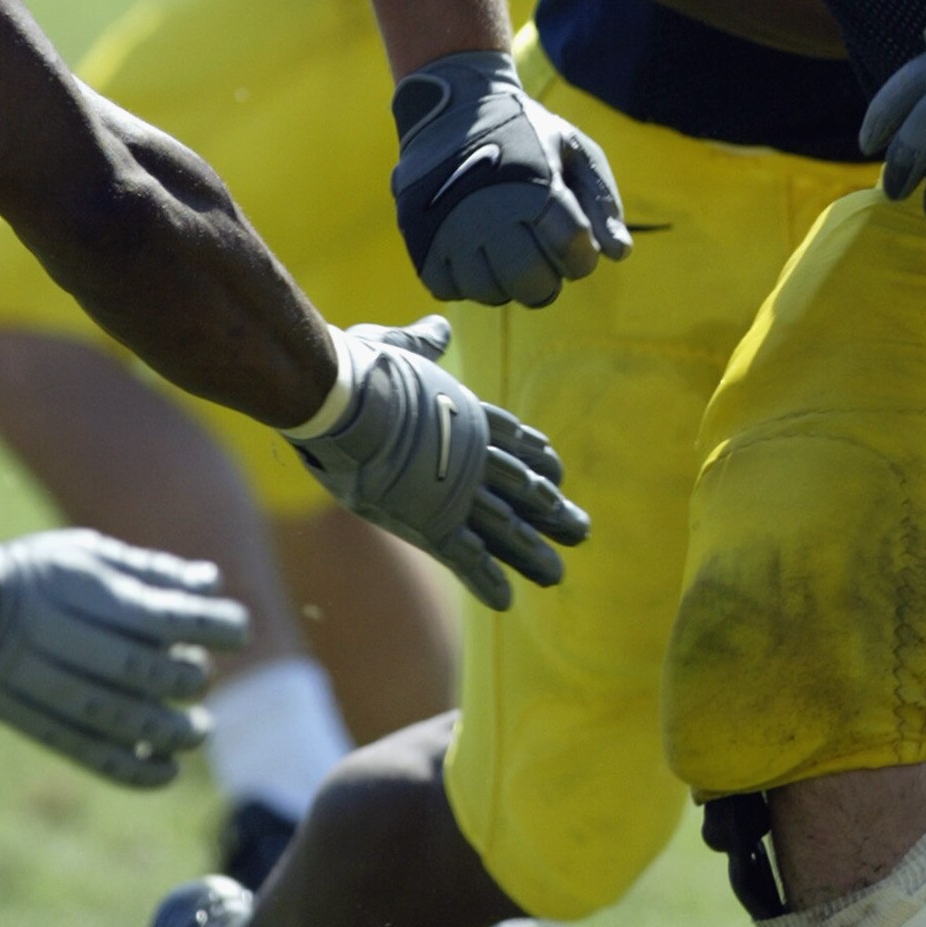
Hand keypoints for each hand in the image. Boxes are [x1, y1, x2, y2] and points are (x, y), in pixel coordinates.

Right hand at [0, 528, 250, 787]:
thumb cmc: (38, 574)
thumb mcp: (90, 553)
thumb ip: (152, 570)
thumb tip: (211, 582)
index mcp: (83, 592)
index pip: (161, 615)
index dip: (208, 625)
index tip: (239, 631)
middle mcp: (62, 638)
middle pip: (140, 671)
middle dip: (186, 681)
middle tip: (204, 683)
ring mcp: (40, 682)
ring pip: (114, 717)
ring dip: (167, 732)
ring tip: (198, 733)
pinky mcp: (26, 719)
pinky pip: (82, 751)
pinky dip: (129, 768)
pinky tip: (165, 772)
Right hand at [288, 316, 588, 609]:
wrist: (345, 399)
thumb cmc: (362, 367)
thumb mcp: (398, 345)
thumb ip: (422, 342)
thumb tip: (438, 325)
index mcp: (465, 414)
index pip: (511, 441)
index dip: (535, 460)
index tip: (557, 474)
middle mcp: (471, 456)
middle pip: (519, 490)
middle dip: (550, 514)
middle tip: (580, 531)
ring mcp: (455, 491)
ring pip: (503, 528)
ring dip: (530, 553)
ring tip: (556, 574)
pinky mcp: (433, 520)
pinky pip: (465, 557)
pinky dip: (486, 579)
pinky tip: (506, 600)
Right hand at [392, 51, 631, 308]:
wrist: (453, 106)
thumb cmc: (524, 131)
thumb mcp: (574, 148)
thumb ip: (602, 201)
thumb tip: (619, 254)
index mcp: (537, 188)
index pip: (574, 253)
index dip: (583, 257)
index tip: (576, 243)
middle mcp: (492, 213)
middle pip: (533, 284)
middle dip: (550, 280)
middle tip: (545, 259)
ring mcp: (451, 229)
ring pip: (491, 293)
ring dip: (509, 284)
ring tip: (510, 255)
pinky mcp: (420, 238)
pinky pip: (449, 288)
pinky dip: (468, 282)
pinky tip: (478, 256)